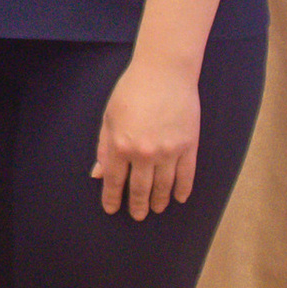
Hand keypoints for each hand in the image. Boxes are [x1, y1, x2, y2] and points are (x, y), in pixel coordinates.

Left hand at [93, 54, 199, 219]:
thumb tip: (98, 174)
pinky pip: (186, 175)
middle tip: (138, 216)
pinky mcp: (188, 146)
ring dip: (159, 201)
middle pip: (140, 189)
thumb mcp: (109, 117)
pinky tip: (178, 198)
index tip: (112, 209)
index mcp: (120, 145)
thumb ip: (104, 147)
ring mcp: (169, 151)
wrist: (164, 71)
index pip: (114, 181)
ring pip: (163, 186)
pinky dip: (182, 190)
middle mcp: (144, 153)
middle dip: (137, 205)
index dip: (112, 198)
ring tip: (157, 208)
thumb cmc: (132, 90)